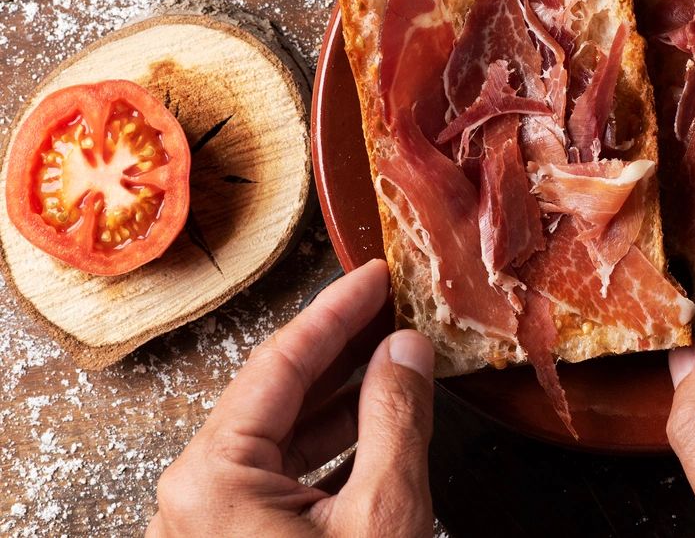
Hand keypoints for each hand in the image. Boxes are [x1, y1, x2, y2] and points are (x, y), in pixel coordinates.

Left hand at [148, 259, 435, 537]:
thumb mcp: (380, 516)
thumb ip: (395, 422)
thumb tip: (406, 350)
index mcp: (212, 479)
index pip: (281, 362)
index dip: (337, 311)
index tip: (375, 276)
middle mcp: (194, 497)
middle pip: (277, 394)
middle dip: (342, 348)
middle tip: (390, 307)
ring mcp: (209, 524)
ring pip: (280, 437)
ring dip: (341, 400)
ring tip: (393, 362)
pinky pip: (280, 479)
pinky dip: (330, 450)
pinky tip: (376, 428)